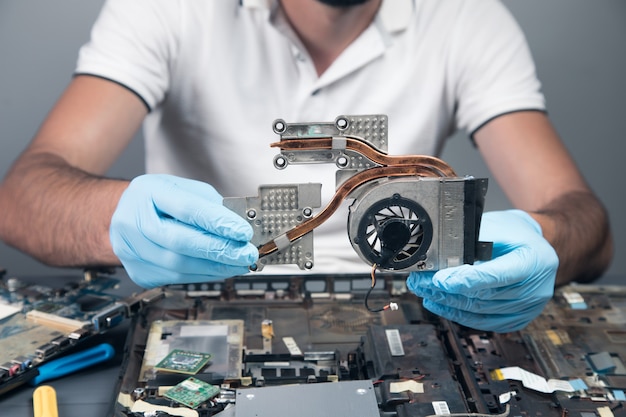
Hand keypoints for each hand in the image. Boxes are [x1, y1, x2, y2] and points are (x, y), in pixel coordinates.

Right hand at [110, 174, 257, 287]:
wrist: (125, 215)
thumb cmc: (158, 200)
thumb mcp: (183, 189)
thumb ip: (209, 205)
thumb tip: (238, 226)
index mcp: (147, 192)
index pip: (186, 210)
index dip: (218, 223)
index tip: (243, 232)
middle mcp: (133, 221)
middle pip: (180, 242)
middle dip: (220, 250)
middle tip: (246, 254)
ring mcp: (131, 249)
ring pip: (178, 265)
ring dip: (215, 267)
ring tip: (238, 264)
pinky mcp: (138, 271)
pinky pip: (176, 278)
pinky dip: (203, 274)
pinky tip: (219, 269)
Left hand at [406, 209, 557, 331]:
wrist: (537, 247)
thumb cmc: (515, 233)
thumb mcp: (496, 227)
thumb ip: (473, 242)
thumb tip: (441, 257)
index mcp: (533, 261)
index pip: (494, 276)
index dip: (464, 280)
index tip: (439, 279)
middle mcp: (535, 289)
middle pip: (484, 296)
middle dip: (446, 290)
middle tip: (421, 283)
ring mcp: (528, 308)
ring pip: (480, 311)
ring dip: (448, 303)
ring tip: (424, 292)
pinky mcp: (518, 318)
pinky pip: (485, 321)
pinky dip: (459, 314)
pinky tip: (440, 305)